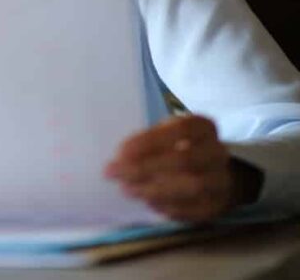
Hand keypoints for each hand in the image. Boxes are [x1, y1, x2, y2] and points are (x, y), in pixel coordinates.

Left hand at [105, 115, 237, 221]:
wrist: (209, 172)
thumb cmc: (176, 147)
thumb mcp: (163, 134)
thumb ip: (146, 142)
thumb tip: (121, 159)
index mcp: (203, 127)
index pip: (180, 129)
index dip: (149, 141)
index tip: (121, 152)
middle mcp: (218, 152)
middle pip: (184, 160)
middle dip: (145, 168)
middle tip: (114, 173)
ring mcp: (221, 180)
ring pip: (192, 186)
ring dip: (154, 189)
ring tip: (127, 189)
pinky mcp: (218, 205)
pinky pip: (195, 209)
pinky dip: (168, 207)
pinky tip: (147, 203)